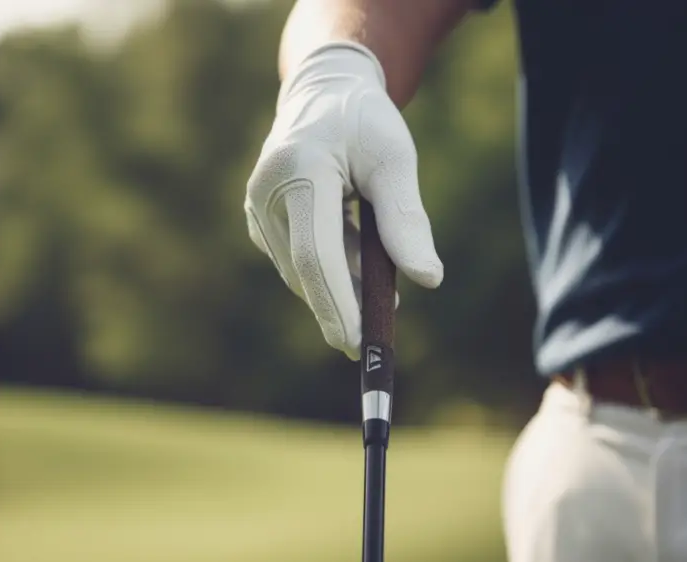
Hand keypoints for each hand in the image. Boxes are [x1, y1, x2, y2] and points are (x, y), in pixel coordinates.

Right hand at [244, 41, 442, 359]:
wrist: (322, 93)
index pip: (317, 253)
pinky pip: (297, 259)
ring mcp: (257, 208)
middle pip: (306, 271)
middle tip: (378, 336)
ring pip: (301, 271)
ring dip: (340, 290)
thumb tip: (430, 279)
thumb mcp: (395, 159)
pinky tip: (358, 263)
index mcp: (299, 169)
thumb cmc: (364, 122)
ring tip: (382, 292)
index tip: (360, 343)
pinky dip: (329, 270)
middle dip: (342, 307)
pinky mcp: (259, 220)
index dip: (338, 303)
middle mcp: (266, 192)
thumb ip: (407, 219)